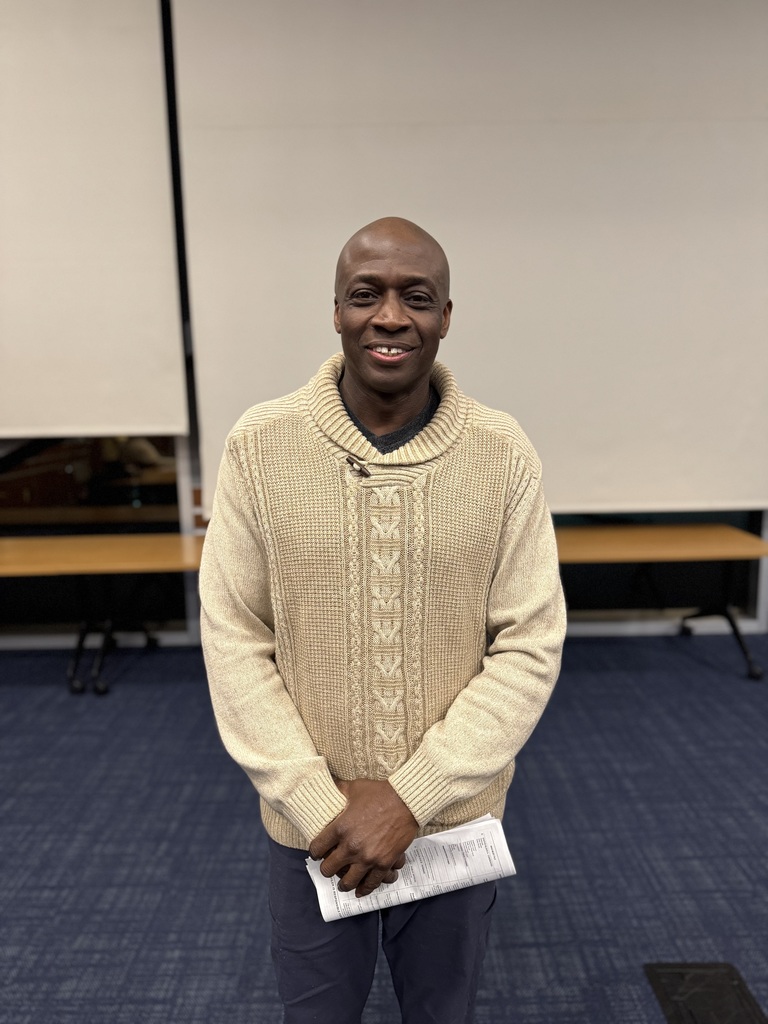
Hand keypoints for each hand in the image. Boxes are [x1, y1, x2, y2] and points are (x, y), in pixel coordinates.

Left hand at [308, 779, 417, 897]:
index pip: (317, 849)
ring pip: (347, 882)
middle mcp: (351, 846)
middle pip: (328, 869)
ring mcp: (367, 857)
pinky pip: (371, 884)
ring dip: (343, 883)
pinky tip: (360, 890)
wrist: (405, 800)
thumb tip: (326, 783)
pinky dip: (364, 889)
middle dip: (327, 869)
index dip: (315, 851)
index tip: (318, 852)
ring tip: (343, 883)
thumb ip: (337, 789)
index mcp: (340, 828)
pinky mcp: (383, 863)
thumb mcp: (354, 787)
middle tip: (330, 866)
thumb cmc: (379, 793)